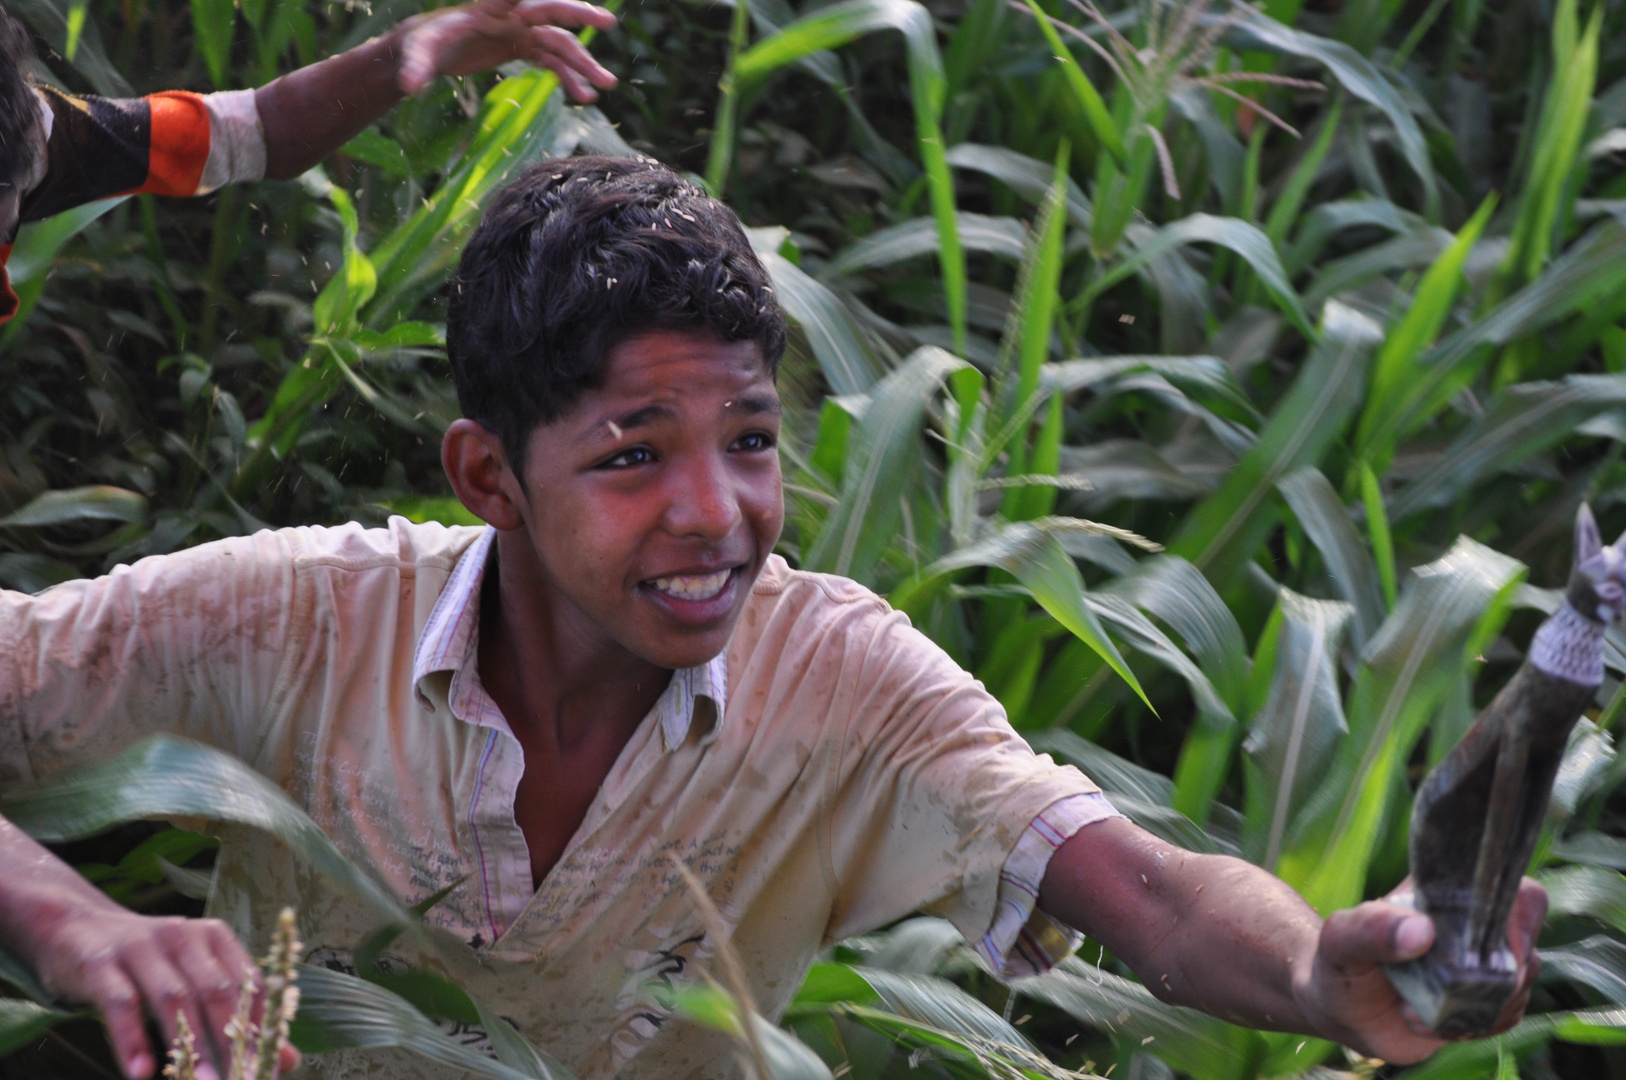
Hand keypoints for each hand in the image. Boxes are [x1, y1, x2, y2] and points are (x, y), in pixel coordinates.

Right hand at [30, 903, 299, 1078]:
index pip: (248, 983)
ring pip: (172, 998)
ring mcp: (141, 947)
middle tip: (241, 1079)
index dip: (260, 1026)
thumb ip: (236, 1017)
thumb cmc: (147, 962)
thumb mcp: (192, 979)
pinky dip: (132, 1040)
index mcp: (214, 938)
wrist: (75, 926)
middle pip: (215, 991)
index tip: (268, 1066)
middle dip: (230, 1040)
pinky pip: (121, 1003)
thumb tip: (286, 1059)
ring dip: (190, 1044)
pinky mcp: (102, 963)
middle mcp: (183, 936)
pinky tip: (141, 1072)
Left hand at [393, 0, 618, 100]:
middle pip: (551, 11)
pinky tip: (584, 98)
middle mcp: (511, 15)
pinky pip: (553, 61)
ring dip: (582, 63)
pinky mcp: (522, 46)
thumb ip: (416, 67)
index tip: (562, 4)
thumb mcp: (417, 53)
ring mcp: (520, 30)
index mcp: (489, 8)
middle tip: (607, 22)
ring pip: (560, 42)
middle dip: (578, 15)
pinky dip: (569, 78)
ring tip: (605, 85)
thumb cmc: (421, 43)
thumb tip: (409, 88)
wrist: (428, 48)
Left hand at [1296, 878, 1546, 1063]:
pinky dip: (1472, 1027)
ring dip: (1472, 1007)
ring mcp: (1484, 964)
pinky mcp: (1484, 1001)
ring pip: (1520, 985)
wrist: (1340, 1008)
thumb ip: (1371, 928)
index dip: (1516, 919)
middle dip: (1489, 978)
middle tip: (1440, 989)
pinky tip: (1430, 1025)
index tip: (1485, 950)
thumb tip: (1421, 930)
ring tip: (1414, 1009)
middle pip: (1525, 945)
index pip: (1512, 888)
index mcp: (1447, 894)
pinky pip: (1506, 1016)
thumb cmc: (1338, 961)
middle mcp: (1474, 925)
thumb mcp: (1341, 940)